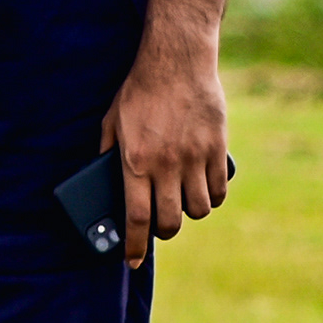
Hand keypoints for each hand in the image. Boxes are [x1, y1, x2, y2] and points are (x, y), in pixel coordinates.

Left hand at [101, 29, 231, 269]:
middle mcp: (166, 165)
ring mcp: (194, 158)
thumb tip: (103, 179)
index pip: (136, 218)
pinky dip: (212, 195)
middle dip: (164, 231)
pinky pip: (219, 189)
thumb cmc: (139, 91)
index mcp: (135, 162)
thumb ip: (107, 152)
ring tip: (183, 203)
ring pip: (199, 209)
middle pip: (171, 221)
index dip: (134, 246)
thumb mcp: (112, 121)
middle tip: (162, 226)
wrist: (177, 61)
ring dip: (190, 212)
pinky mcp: (216, 148)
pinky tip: (204, 189)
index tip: (131, 261)